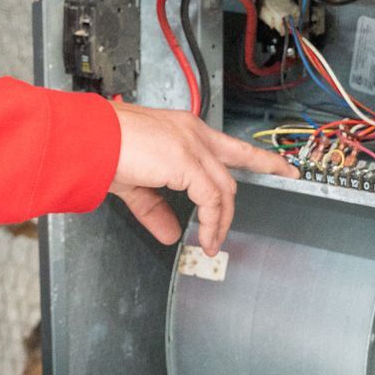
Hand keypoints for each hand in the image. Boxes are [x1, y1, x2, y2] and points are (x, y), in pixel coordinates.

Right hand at [108, 101, 296, 255]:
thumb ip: (156, 209)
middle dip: (252, 186)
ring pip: (225, 187)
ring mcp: (191, 145)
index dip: (262, 158)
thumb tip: (170, 232)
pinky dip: (211, 221)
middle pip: (236, 165)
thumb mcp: (136, 183)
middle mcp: (192, 133)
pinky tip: (205, 236)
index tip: (284, 166)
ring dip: (221, 220)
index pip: (230, 146)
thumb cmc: (104, 149)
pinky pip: (210, 199)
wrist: (89, 140)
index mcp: (184, 131)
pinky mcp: (186, 161)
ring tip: (213, 243)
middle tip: (264, 199)